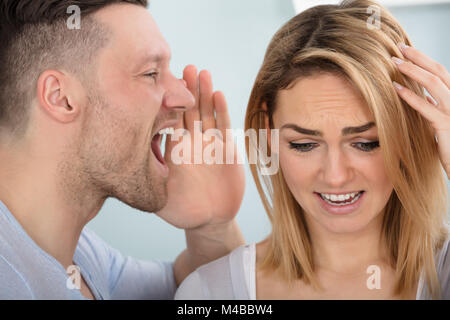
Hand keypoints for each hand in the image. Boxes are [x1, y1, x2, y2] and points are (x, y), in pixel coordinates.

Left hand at [156, 65, 244, 228]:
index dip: (169, 101)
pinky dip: (222, 111)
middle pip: (189, 110)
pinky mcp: (227, 150)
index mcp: (175, 149)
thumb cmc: (183, 209)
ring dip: (205, 94)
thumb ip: (150, 177)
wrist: (209, 220)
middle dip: (188, 89)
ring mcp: (210, 144)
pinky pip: (224, 128)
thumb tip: (131, 157)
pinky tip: (218, 95)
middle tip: (186, 67)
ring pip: (207, 114)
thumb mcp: (160, 195)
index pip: (171, 120)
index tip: (165, 82)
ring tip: (202, 73)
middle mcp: (192, 142)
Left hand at [392, 43, 449, 177]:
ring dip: (413, 71)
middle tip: (399, 47)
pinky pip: (427, 108)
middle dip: (418, 57)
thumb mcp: (442, 123)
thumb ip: (436, 108)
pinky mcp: (446, 126)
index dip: (424, 60)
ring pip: (434, 84)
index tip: (406, 50)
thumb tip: (425, 96)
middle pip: (439, 72)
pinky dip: (410, 97)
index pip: (440, 73)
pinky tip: (395, 89)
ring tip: (395, 63)